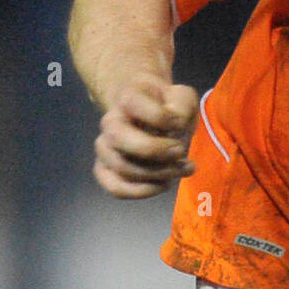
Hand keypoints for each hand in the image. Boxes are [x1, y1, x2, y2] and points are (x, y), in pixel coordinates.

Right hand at [93, 75, 199, 198]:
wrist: (154, 115)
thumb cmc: (168, 106)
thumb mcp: (182, 97)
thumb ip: (181, 105)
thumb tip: (175, 126)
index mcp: (126, 97)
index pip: (131, 103)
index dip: (159, 116)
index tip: (179, 122)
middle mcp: (110, 122)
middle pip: (118, 138)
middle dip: (154, 150)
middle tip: (180, 150)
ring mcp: (105, 148)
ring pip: (122, 167)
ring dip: (158, 173)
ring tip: (184, 168)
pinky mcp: (106, 170)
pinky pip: (115, 188)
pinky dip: (142, 191)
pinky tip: (164, 184)